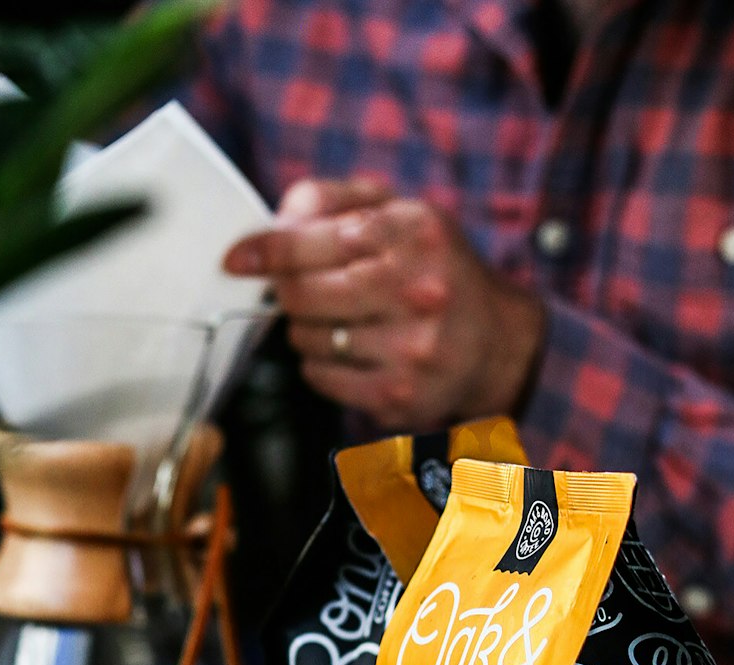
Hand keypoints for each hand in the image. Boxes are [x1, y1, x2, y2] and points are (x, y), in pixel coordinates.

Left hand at [223, 177, 544, 431]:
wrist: (495, 342)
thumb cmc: (434, 269)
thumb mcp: (399, 213)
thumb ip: (333, 201)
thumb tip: (273, 223)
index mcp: (414, 233)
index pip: (315, 239)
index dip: (266, 249)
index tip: (238, 259)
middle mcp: (417, 290)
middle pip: (301, 292)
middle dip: (287, 290)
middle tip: (298, 289)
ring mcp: (409, 348)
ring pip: (306, 337)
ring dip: (305, 328)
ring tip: (337, 319)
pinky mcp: (398, 394)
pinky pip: (320, 377)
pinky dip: (318, 364)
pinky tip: (347, 351)